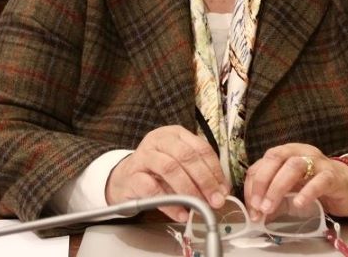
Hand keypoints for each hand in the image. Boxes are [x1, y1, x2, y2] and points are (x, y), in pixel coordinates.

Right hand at [105, 125, 229, 221]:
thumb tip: (221, 191)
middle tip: (214, 200)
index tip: (223, 190)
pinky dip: (169, 202)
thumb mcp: (180, 167)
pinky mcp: (132, 175)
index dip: (214, 170)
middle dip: (204, 180)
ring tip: (198, 206)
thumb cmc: (157, 172)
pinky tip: (180, 212)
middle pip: (186, 156)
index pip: (201, 148)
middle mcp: (159, 140)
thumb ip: (199, 174)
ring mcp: (143, 156)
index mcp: (175, 134)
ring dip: (188, 189)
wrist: (124, 179)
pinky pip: (152, 189)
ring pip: (169, 168)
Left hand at [243, 143, 347, 220]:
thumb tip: (255, 214)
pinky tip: (298, 204)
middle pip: (275, 158)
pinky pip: (319, 180)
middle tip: (257, 207)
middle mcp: (299, 152)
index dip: (252, 185)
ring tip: (269, 208)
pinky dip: (307, 192)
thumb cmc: (314, 185)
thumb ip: (272, 198)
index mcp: (285, 153)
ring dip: (277, 188)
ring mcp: (317, 162)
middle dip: (261, 182)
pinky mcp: (333, 176)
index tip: (251, 207)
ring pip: (294, 166)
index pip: (262, 163)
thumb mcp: (289, 190)